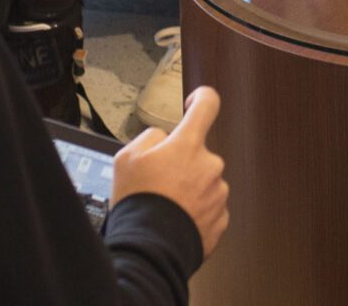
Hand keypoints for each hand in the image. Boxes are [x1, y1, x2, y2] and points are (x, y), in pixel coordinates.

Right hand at [110, 85, 229, 256]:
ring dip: (188, 191)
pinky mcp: (221, 218)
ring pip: (203, 183)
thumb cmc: (138, 203)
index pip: (207, 105)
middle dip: (181, 165)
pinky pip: (208, 208)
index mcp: (188, 145)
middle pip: (198, 154)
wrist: (150, 249)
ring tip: (164, 207)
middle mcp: (210, 165)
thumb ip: (150, 138)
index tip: (195, 102)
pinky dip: (194, 213)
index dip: (202, 98)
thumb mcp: (126, 159)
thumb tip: (162, 139)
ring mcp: (218, 193)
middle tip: (158, 184)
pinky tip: (175, 221)